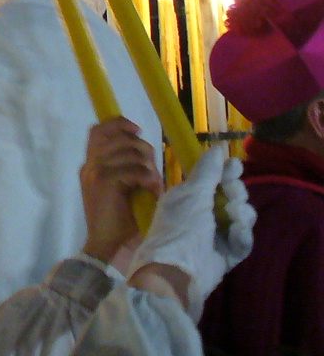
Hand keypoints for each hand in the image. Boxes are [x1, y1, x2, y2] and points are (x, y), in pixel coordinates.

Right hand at [79, 117, 162, 263]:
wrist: (105, 244)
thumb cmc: (117, 221)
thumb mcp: (119, 188)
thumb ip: (124, 167)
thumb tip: (142, 149)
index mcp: (90, 165)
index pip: (99, 130)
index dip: (118, 124)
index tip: (136, 130)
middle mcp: (90, 165)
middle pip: (117, 137)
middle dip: (140, 148)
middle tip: (151, 168)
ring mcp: (95, 172)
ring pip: (128, 152)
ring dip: (147, 166)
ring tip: (153, 183)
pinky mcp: (105, 183)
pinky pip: (132, 169)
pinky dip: (147, 178)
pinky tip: (152, 189)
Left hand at [128, 145, 256, 318]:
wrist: (177, 271)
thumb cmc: (180, 227)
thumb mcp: (192, 194)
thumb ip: (207, 171)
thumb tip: (218, 148)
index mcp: (189, 197)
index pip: (214, 179)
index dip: (227, 172)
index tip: (236, 167)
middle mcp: (202, 213)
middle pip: (233, 196)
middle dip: (236, 194)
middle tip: (230, 198)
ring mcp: (215, 234)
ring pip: (242, 217)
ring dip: (241, 216)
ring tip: (232, 220)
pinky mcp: (226, 254)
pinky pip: (243, 240)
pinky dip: (241, 237)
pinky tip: (235, 235)